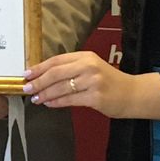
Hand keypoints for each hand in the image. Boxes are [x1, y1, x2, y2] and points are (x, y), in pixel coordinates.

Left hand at [23, 51, 159, 120]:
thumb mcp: (91, 68)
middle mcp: (88, 66)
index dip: (39, 67)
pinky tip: (49, 104)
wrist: (133, 93)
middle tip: (26, 88)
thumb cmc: (109, 82)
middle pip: (56, 73)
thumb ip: (71, 69)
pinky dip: (57, 102)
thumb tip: (44, 76)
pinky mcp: (95, 97)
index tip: (26, 73)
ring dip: (45, 94)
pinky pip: (70, 100)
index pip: (56, 60)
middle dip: (38, 81)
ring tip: (36, 98)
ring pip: (61, 87)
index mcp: (85, 56)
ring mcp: (92, 81)